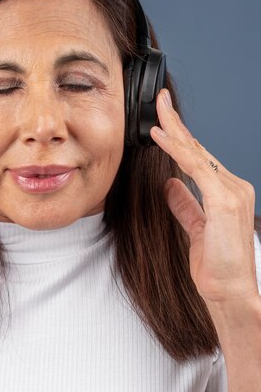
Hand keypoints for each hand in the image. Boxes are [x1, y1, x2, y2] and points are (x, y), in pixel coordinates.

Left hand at [150, 89, 258, 305]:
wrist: (231, 291)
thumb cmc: (217, 266)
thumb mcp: (196, 229)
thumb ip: (185, 205)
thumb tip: (170, 185)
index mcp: (228, 193)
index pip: (200, 158)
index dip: (181, 139)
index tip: (164, 120)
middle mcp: (233, 187)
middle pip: (199, 149)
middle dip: (177, 123)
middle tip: (160, 100)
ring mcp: (232, 192)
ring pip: (196, 153)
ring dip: (175, 129)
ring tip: (157, 109)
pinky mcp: (224, 201)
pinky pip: (194, 168)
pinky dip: (176, 150)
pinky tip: (160, 137)